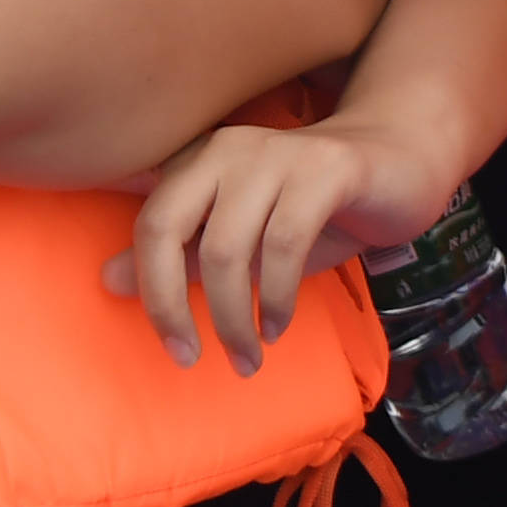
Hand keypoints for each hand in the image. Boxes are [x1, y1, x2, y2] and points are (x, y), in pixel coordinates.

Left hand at [107, 110, 453, 374]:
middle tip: (196, 358)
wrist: (399, 165)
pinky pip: (284, 240)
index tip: (175, 347)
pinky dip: (277, 295)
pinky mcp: (327, 167)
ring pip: (227, 246)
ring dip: (234, 315)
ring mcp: (276, 153)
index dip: (150, 292)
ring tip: (249, 354)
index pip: (148, 225)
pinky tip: (280, 324)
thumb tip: (107, 280)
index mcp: (198, 161)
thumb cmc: (312, 209)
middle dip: (174, 305)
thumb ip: (180, 257)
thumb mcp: (242, 240)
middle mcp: (227, 148)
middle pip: (169, 229)